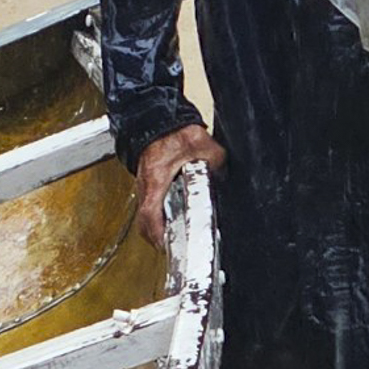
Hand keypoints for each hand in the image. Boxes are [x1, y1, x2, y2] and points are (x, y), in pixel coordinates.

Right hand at [132, 123, 225, 244]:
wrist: (157, 118)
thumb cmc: (172, 130)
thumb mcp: (201, 144)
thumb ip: (216, 161)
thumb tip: (224, 173)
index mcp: (156, 178)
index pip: (150, 214)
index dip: (157, 234)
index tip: (166, 245)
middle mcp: (147, 184)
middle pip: (144, 222)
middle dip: (156, 238)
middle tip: (171, 249)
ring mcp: (145, 184)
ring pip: (145, 215)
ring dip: (156, 229)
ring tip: (172, 239)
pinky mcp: (148, 182)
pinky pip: (149, 205)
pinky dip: (156, 216)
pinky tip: (170, 217)